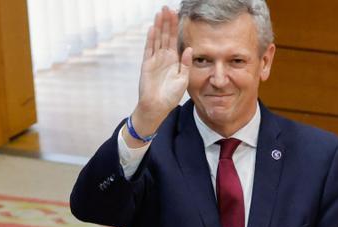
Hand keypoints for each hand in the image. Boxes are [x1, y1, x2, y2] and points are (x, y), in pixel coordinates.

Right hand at [130, 6, 192, 138]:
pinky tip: (152, 29)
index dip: (176, 27)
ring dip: (158, 26)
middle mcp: (164, 57)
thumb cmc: (171, 96)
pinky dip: (151, 39)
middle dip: (167, 22)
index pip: (175, 39)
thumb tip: (190, 49)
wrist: (158, 107)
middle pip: (165, 35)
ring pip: (157, 39)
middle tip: (167, 8)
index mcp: (174, 60)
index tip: (177, 14)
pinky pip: (149, 49)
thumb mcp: (183, 79)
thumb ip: (186, 64)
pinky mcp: (147, 65)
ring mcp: (154, 60)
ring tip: (160, 13)